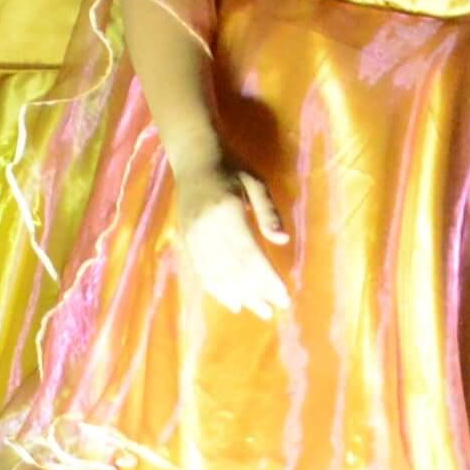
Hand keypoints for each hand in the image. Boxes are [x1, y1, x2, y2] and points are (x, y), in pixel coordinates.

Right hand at [180, 174, 292, 318]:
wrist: (193, 158)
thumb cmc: (231, 167)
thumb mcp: (256, 181)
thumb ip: (268, 211)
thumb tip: (283, 241)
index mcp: (227, 212)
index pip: (250, 256)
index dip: (266, 280)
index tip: (283, 297)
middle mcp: (208, 229)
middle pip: (234, 270)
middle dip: (255, 293)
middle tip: (273, 312)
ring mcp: (194, 237)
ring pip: (217, 275)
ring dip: (238, 296)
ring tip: (257, 311)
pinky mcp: (186, 241)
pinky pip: (201, 271)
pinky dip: (217, 289)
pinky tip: (231, 301)